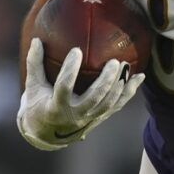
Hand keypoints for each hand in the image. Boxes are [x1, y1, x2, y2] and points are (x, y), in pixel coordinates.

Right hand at [15, 38, 143, 150]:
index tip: (77, 50)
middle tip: (114, 62)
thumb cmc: (39, 104)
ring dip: (120, 85)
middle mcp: (76, 115)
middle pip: (95, 98)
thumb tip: (36, 39)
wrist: (47, 134)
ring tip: (125, 65)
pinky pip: (118, 105)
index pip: (64, 87)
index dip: (70, 70)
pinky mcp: (100, 118)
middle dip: (106, 81)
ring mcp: (90, 118)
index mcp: (56, 106)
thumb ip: (34, 64)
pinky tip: (140, 77)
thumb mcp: (33, 86)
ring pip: (109, 103)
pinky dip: (130, 92)